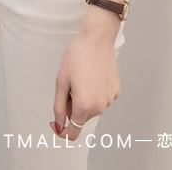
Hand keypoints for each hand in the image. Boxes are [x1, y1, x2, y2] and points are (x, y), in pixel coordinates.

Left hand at [50, 22, 121, 140]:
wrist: (97, 39)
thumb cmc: (77, 56)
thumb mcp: (61, 81)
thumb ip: (59, 107)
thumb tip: (59, 125)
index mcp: (84, 105)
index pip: (73, 132)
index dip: (62, 131)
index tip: (55, 122)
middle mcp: (100, 107)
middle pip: (81, 118)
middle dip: (73, 108)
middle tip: (69, 86)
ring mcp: (110, 99)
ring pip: (92, 109)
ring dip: (84, 100)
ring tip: (82, 78)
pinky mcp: (116, 91)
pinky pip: (102, 99)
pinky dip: (95, 93)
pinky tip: (93, 76)